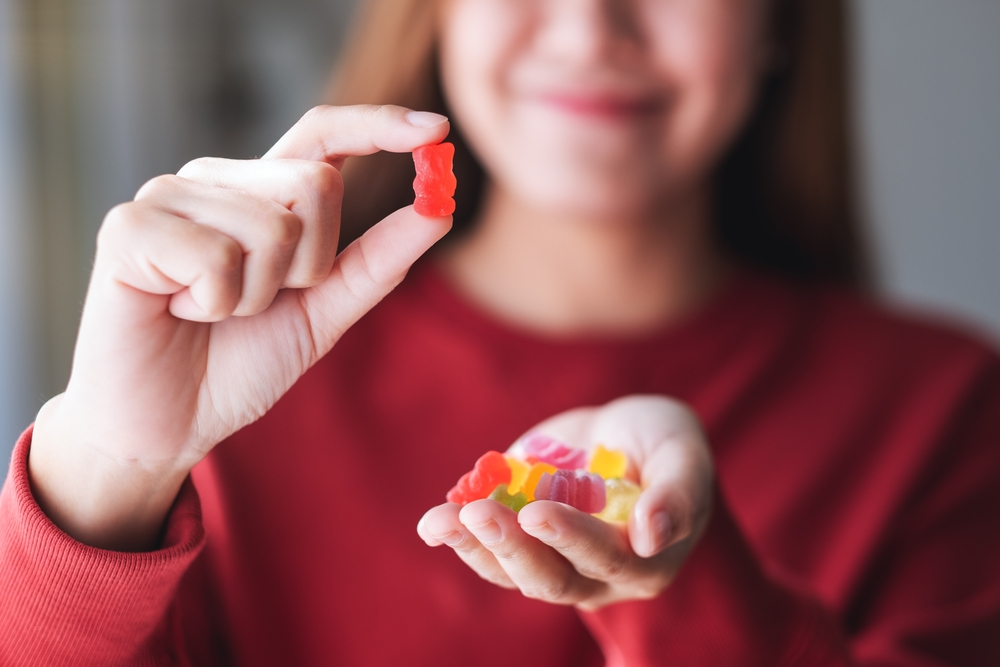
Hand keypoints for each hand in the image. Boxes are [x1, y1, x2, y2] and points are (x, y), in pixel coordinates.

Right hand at [30, 105, 452, 549]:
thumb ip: (376, 261)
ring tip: (211, 312)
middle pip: (315, 184)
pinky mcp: (127, 227)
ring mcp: (168, 196)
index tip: (438, 129)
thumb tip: (438, 210)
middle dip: (309, 267)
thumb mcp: (323, 312)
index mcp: (260, 193)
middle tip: (258, 303)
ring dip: (257, 296)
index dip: (380, 125)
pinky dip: (214, 304)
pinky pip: (217, 256)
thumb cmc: (237, 364)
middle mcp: (216, 181)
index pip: (324, 135)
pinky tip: (177, 311)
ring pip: (271, 227)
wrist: (167, 424)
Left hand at [418, 395, 713, 610]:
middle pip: (550, 579)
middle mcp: (595, 575)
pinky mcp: (519, 538)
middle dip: (512, 547)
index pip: (605, 559)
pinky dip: (459, 535)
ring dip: (473, 547)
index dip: (571, 538)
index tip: (537, 512)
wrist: (625, 431)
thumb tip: (651, 536)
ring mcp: (552, 559)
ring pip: (510, 571)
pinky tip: (434, 521)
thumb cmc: (665, 442)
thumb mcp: (684, 454)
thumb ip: (677, 494)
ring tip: (439, 522)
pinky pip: (487, 550)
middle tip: (480, 514)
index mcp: (643, 562)